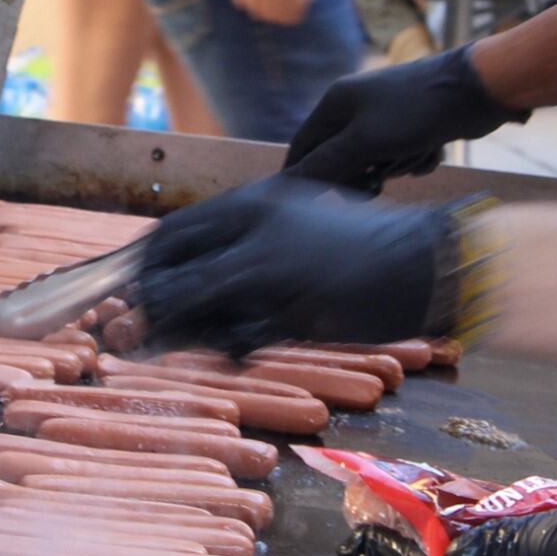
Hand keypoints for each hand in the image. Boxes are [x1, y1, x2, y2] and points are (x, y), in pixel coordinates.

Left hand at [135, 176, 450, 356]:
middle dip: (146, 303)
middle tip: (134, 327)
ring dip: (175, 331)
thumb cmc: (358, 246)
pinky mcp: (291, 311)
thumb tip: (191, 278)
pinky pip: (237, 339)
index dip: (144, 266)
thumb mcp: (295, 223)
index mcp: (253, 201)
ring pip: (194, 306)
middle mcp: (253, 230)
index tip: (133, 289)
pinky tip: (234, 354)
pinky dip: (227, 350)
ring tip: (171, 343)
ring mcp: (271, 271)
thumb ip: (246, 243)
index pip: (172, 233)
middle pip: (171, 269)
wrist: (423, 262)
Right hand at [231, 0, 311, 25]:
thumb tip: (304, 0)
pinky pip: (246, 1)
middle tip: (275, 18)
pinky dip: (247, 4)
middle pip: (279, 14)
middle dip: (278, 18)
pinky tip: (247, 2)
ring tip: (260, 12)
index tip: (290, 19)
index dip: (293, 16)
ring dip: (261, 13)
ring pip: (261, 12)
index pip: (296, 10)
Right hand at [285, 45, 527, 190]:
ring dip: (395, 166)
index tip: (315, 204)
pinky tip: (433, 147)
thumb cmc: (415, 112)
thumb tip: (288, 184)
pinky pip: (402, 155)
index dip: (305, 176)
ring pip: (374, 160)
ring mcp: (386, 114)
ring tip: (414, 154)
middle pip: (340, 158)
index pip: (303, 146)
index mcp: (336, 102)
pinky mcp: (413, 124)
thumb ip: (326, 164)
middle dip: (361, 173)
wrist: (476, 89)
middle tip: (377, 184)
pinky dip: (416, 158)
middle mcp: (356, 106)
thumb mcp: (365, 142)